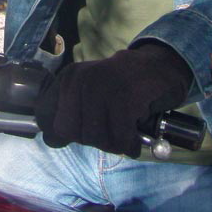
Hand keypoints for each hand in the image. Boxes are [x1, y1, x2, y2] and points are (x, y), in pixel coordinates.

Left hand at [34, 43, 192, 157]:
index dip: (67, 134)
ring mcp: (103, 86)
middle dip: (96, 139)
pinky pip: (121, 138)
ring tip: (126, 130)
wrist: (161, 67)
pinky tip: (136, 138)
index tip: (88, 129)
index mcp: (69, 79)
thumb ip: (70, 114)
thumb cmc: (124, 88)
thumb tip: (51, 140)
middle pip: (74, 134)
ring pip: (97, 138)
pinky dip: (130, 144)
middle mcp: (82, 79)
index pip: (51, 120)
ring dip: (115, 144)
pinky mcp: (126, 96)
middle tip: (113, 129)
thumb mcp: (90, 94)